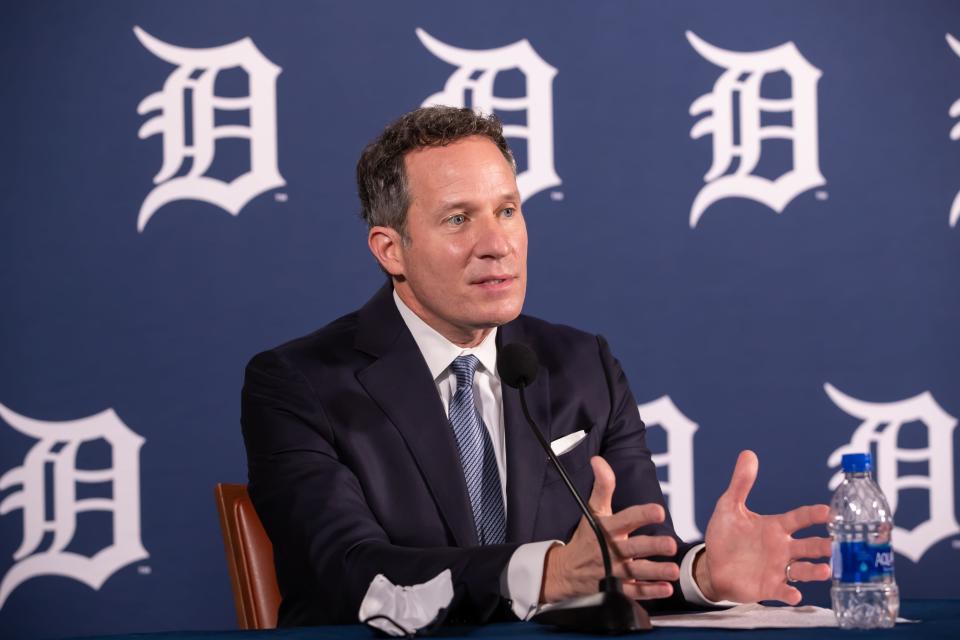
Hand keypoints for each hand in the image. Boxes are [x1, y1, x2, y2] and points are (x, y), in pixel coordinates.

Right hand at [541, 456, 680, 602]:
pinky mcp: (616, 588)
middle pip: (634, 548)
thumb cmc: (585, 537)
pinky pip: (634, 591)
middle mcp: (611, 550)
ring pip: (637, 572)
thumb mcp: (592, 511)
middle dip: (653, 546)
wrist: (565, 571)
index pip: (626, 519)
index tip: (659, 510)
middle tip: (671, 544)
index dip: (642, 515)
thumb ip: (602, 486)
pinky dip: (650, 592)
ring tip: (674, 571)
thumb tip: (598, 460)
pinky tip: (666, 588)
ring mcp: (614, 571)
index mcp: (607, 529)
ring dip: (656, 572)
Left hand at [696, 450, 831, 604]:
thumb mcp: (729, 506)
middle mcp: (782, 548)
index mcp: (775, 526)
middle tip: (838, 545)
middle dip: (824, 545)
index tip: (828, 511)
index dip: (813, 514)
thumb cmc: (725, 534)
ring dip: (815, 570)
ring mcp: (778, 568)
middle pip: (808, 545)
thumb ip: (741, 483)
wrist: (712, 564)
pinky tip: (795, 595)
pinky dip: (790, 593)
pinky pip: (783, 590)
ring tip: (826, 570)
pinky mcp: (768, 587)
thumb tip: (748, 454)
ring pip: (803, 569)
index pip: (799, 518)